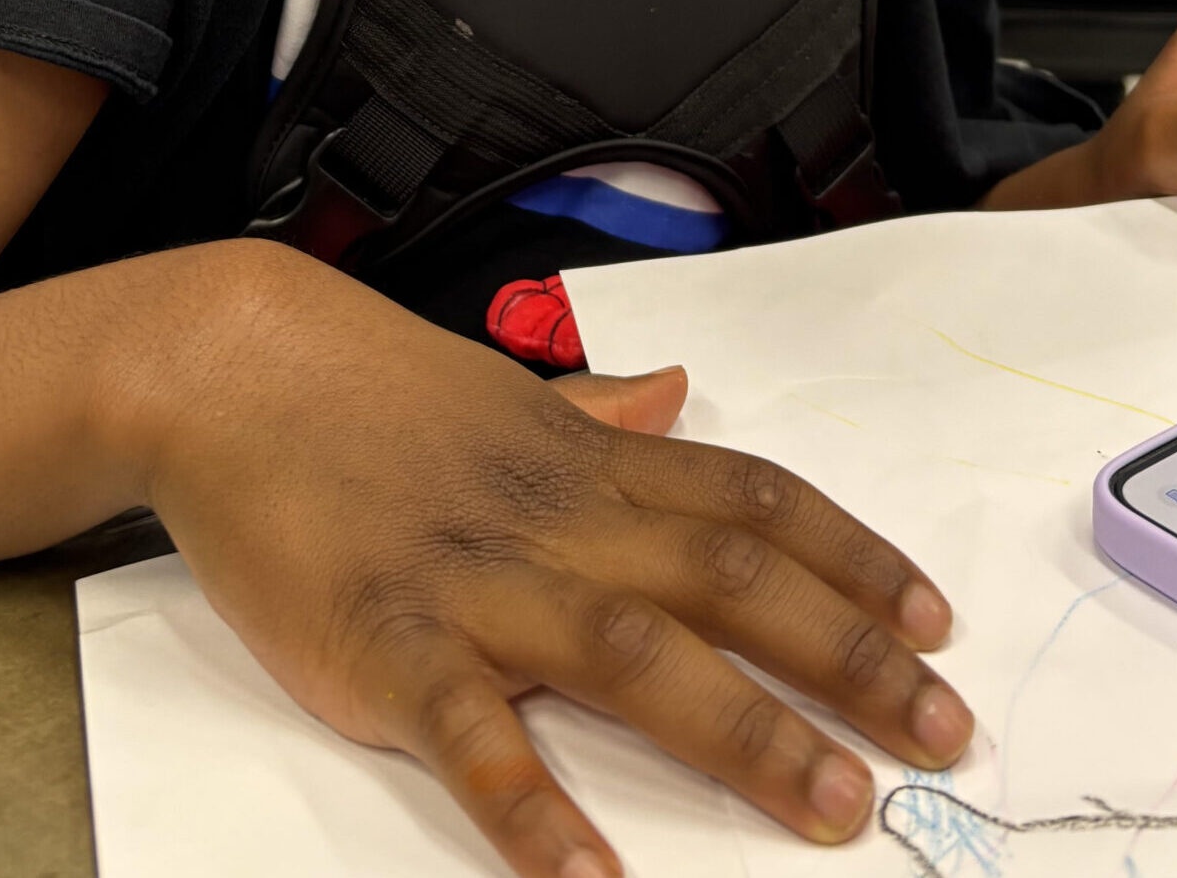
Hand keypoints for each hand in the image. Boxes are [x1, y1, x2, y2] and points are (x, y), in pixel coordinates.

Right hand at [136, 243, 969, 877]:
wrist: (233, 368)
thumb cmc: (370, 391)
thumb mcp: (504, 389)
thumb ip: (598, 409)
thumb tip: (677, 393)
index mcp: (588, 462)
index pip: (753, 504)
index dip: (855, 561)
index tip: (935, 621)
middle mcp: (559, 519)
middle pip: (731, 582)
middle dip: (847, 661)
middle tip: (943, 733)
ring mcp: (477, 581)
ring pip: (634, 654)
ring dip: (742, 733)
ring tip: (833, 808)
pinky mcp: (388, 643)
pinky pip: (471, 734)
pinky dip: (532, 806)